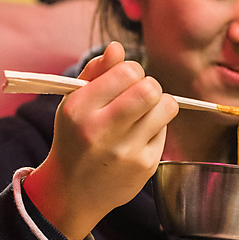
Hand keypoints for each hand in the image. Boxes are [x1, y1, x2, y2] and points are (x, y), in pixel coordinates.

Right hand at [24, 42, 178, 239]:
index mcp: (80, 108)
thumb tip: (118, 48)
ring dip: (159, 104)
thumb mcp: (74, 103)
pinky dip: (156, 128)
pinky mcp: (144, 166)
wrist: (73, 191)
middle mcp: (101, 130)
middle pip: (150, 89)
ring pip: (165, 108)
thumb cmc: (76, 138)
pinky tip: (139, 137)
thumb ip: (95, 72)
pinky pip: (164, 131)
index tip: (127, 80)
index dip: (133, 71)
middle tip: (141, 95)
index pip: (126, 72)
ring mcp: (125, 151)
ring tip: (144, 113)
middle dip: (150, 86)